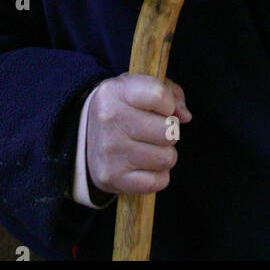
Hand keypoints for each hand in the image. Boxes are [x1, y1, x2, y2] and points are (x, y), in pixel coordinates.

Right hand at [86, 74, 191, 196]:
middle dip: (169, 131)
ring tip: (150, 147)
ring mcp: (110, 152)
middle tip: (156, 130)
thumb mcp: (139, 88)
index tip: (162, 107)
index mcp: (116, 92)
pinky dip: (158, 175)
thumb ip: (169, 93)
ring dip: (164, 154)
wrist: (84, 135)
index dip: (169, 104)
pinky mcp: (113, 178)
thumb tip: (184, 116)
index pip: (159, 95)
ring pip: (167, 158)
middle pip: (168, 131)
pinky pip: (158, 182)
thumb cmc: (123, 107)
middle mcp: (110, 120)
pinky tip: (145, 165)